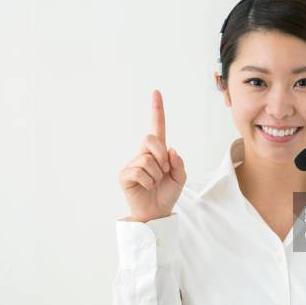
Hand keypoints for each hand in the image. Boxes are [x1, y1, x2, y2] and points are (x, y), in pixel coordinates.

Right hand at [119, 89, 186, 221]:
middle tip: (165, 171)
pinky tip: (146, 187)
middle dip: (161, 155)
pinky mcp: (124, 175)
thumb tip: (171, 150)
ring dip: (157, 174)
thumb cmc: (167, 193)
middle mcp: (143, 154)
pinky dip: (148, 182)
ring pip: (147, 159)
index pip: (157, 127)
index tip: (156, 92)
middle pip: (150, 139)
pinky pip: (139, 171)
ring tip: (155, 183)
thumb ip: (179, 163)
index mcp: (158, 151)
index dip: (157, 110)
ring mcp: (132, 163)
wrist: (158, 212)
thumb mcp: (180, 178)